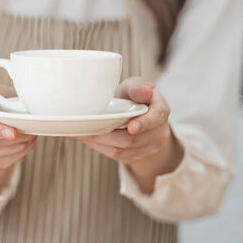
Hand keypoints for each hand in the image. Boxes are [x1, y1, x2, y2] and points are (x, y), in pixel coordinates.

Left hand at [74, 77, 182, 192]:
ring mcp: (149, 147)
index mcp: (161, 111)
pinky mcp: (136, 156)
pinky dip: (100, 148)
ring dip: (99, 143)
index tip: (131, 127)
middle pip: (133, 139)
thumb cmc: (133, 96)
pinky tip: (88, 139)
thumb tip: (145, 92)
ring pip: (122, 151)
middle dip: (108, 135)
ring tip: (81, 133)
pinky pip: (117, 157)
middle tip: (87, 128)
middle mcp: (159, 132)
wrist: (135, 113)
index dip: (144, 124)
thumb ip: (138, 88)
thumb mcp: (135, 85)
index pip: (156, 119)